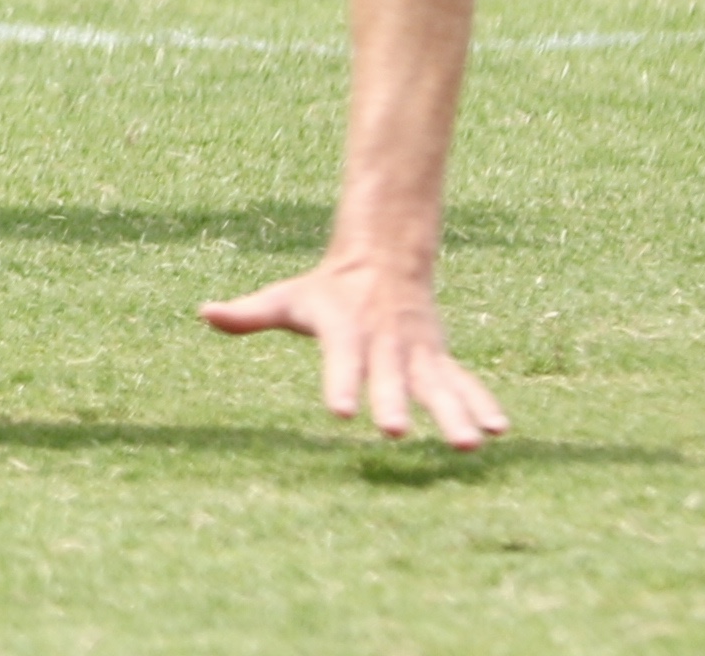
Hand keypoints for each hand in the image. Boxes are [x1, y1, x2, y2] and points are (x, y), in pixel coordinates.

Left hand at [202, 254, 505, 448]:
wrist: (383, 259)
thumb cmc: (327, 290)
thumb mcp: (287, 298)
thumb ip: (250, 313)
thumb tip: (204, 313)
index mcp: (346, 329)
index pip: (340, 359)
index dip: (339, 383)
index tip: (338, 411)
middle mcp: (384, 343)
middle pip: (389, 377)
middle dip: (393, 403)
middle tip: (395, 433)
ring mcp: (416, 352)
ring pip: (437, 385)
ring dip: (454, 413)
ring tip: (469, 446)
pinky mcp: (438, 359)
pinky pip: (464, 382)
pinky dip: (482, 403)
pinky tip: (500, 431)